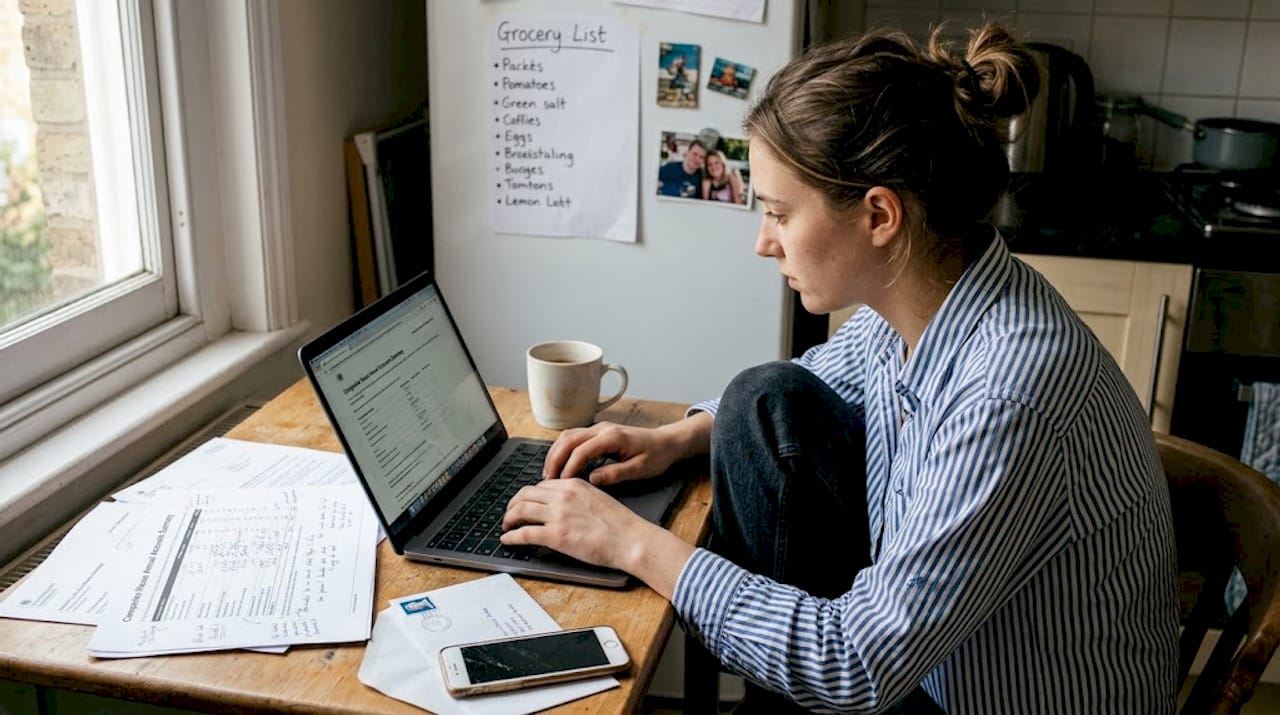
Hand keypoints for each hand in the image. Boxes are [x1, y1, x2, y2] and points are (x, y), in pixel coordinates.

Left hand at [501, 479, 694, 597]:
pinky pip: (524, 533)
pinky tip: (508, 540)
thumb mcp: (597, 498)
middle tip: (510, 514)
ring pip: (520, 510)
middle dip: (513, 504)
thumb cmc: (620, 524)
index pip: (541, 485)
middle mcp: (562, 495)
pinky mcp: (556, 535)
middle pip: (525, 494)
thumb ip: (577, 497)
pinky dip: (511, 536)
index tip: (524, 503)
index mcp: (573, 484)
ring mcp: (558, 515)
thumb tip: (561, 506)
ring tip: (506, 526)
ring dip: (508, 519)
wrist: (631, 539)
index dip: (528, 495)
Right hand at [543, 416, 709, 485]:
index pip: (582, 450)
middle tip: (547, 480)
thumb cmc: (656, 456)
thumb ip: (616, 473)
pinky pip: (573, 437)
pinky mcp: (597, 432)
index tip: (562, 483)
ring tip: (548, 474)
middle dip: (555, 459)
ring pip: (567, 436)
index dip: (569, 467)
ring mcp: (599, 428)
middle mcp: (602, 429)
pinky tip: (558, 464)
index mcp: (613, 437)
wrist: (666, 442)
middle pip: (568, 439)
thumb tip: (592, 479)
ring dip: (555, 453)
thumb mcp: (640, 469)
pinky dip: (562, 449)